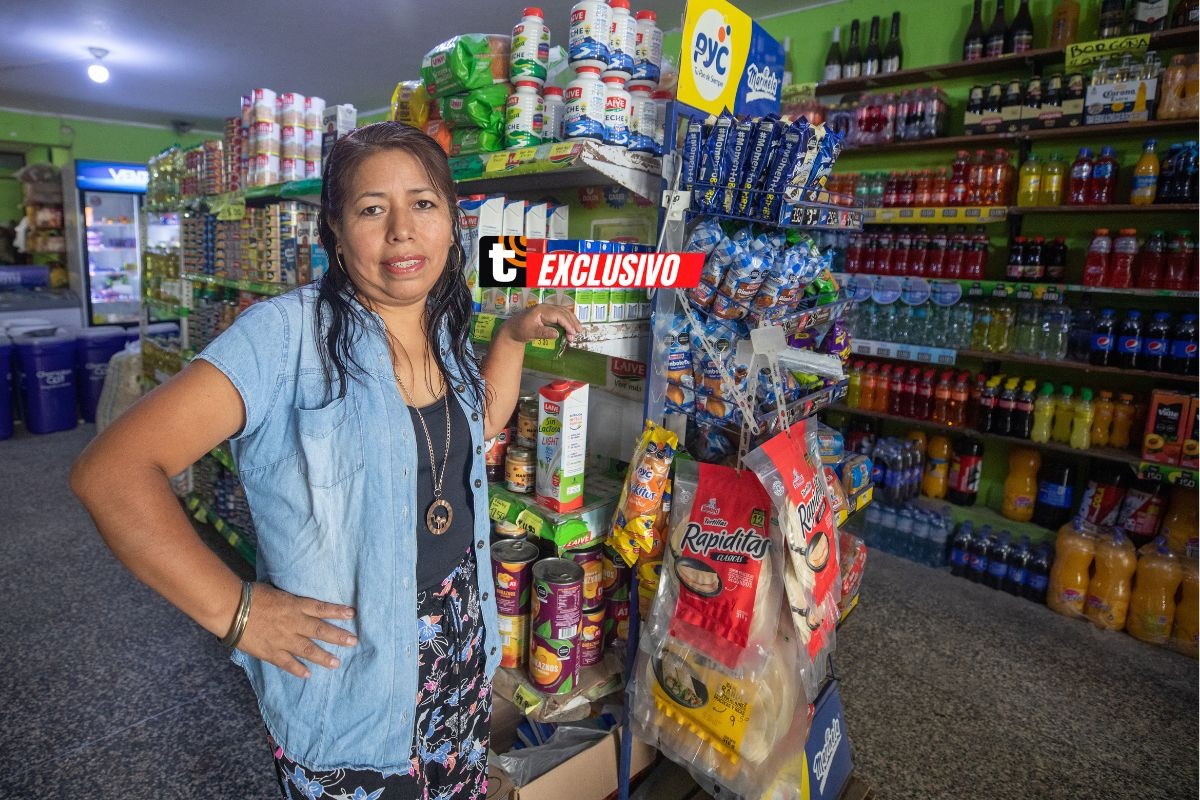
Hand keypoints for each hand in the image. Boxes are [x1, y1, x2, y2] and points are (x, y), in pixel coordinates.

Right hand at [236, 583, 356, 678]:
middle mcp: (293, 623)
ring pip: (308, 649)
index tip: (352, 614)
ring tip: (336, 663)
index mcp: (295, 605)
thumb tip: (296, 602)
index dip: (337, 611)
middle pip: (320, 630)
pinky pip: (288, 663)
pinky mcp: (271, 652)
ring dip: (323, 657)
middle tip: (353, 642)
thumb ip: (289, 600)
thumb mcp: (276, 592)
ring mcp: (283, 639)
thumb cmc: (251, 595)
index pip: (321, 608)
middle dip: (338, 636)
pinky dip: (298, 670)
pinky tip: (308, 675)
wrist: (232, 609)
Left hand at [499, 303, 582, 345]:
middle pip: (563, 312)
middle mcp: (546, 307)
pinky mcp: (548, 313)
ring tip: (578, 330)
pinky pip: (561, 314)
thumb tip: (557, 334)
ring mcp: (548, 309)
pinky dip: (568, 320)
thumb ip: (544, 333)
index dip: (567, 324)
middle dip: (572, 322)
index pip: (558, 315)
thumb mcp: (531, 333)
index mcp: (541, 310)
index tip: (572, 333)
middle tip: (578, 333)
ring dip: (572, 320)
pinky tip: (572, 326)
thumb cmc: (520, 330)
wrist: (513, 328)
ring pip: (564, 312)